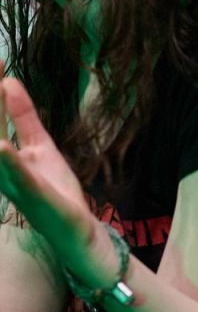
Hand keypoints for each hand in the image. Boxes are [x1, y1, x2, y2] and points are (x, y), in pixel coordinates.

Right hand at [0, 75, 112, 285]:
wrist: (76, 228)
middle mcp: (0, 168)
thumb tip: (9, 82)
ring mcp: (15, 183)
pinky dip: (10, 161)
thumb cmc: (54, 189)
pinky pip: (18, 177)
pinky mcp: (34, 196)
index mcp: (0, 154)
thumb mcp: (40, 144)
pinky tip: (1, 146)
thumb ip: (24, 116)